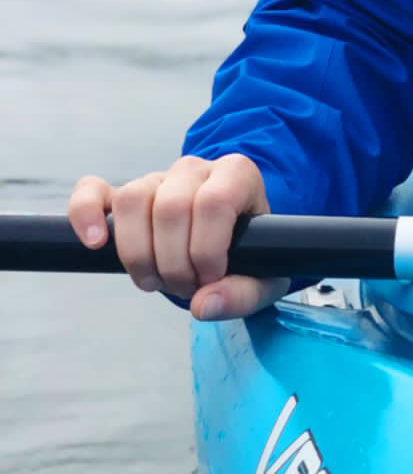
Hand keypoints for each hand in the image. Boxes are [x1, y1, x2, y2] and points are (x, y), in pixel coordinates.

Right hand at [67, 155, 288, 321]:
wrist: (232, 242)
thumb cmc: (251, 255)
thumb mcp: (265, 278)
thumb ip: (243, 294)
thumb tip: (203, 304)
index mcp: (237, 175)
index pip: (214, 202)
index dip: (207, 249)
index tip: (211, 278)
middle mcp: (195, 169)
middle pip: (171, 207)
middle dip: (174, 262)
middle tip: (185, 287)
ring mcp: (156, 179)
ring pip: (132, 199)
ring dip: (137, 253)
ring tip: (153, 281)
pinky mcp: (122, 195)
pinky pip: (92, 190)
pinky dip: (86, 213)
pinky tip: (95, 244)